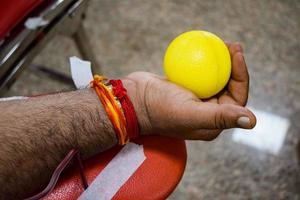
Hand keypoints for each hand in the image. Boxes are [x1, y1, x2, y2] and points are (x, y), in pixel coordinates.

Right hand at [122, 42, 255, 139]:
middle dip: (234, 66)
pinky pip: (200, 74)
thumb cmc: (159, 109)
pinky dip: (203, 62)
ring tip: (221, 43)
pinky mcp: (185, 90)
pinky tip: (203, 48)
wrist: (132, 101)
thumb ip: (220, 117)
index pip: (237, 99)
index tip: (236, 53)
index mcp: (212, 123)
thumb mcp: (190, 113)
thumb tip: (252, 121)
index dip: (241, 75)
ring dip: (220, 62)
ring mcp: (196, 101)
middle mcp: (206, 113)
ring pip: (214, 79)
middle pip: (228, 87)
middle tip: (231, 45)